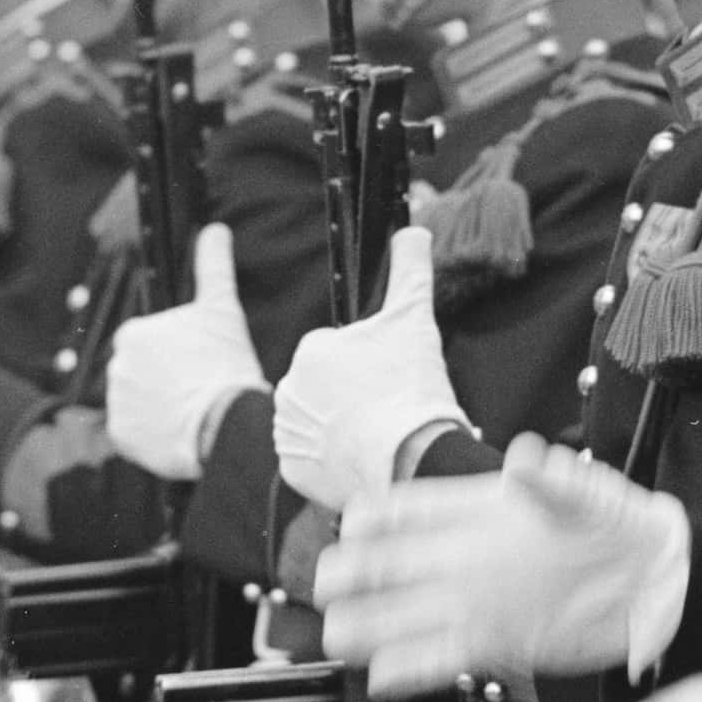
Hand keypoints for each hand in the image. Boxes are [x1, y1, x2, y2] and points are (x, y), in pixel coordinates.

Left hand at [105, 225, 265, 480]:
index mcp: (132, 334)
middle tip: (200, 388)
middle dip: (168, 380)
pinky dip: (154, 436)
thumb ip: (214, 267)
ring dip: (161, 407)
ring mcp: (116, 405)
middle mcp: (115, 367)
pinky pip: (137, 435)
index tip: (202, 363)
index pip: (153, 343)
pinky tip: (179, 432)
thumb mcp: (221, 310)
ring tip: (193, 412)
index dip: (180, 354)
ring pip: (141, 404)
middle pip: (145, 373)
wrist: (225, 425)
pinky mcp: (121, 438)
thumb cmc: (224, 364)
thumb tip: (217, 229)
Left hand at [272, 228, 465, 510]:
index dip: (368, 364)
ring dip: (341, 427)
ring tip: (376, 435)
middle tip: (386, 408)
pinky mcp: (291, 470)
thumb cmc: (410, 388)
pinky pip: (312, 461)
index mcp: (311, 349)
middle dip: (352, 395)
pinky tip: (360, 459)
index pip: (337, 351)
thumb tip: (413, 230)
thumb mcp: (414, 320)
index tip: (389, 378)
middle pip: (325, 387)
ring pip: (317, 423)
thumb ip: (411, 271)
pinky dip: (332, 461)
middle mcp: (286, 389)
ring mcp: (287, 433)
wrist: (405, 460)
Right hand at [317, 436, 691, 695]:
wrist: (655, 581)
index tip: (352, 525)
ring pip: (407, 615)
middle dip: (355, 574)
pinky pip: (442, 657)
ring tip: (336, 636)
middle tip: (326, 585)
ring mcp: (477, 602)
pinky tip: (381, 676)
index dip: (375, 517)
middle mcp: (467, 558)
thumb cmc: (619, 525)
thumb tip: (527, 459)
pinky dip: (410, 668)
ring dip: (370, 626)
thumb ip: (556, 481)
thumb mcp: (590, 494)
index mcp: (479, 512)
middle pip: (393, 565)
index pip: (411, 510)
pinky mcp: (496, 642)